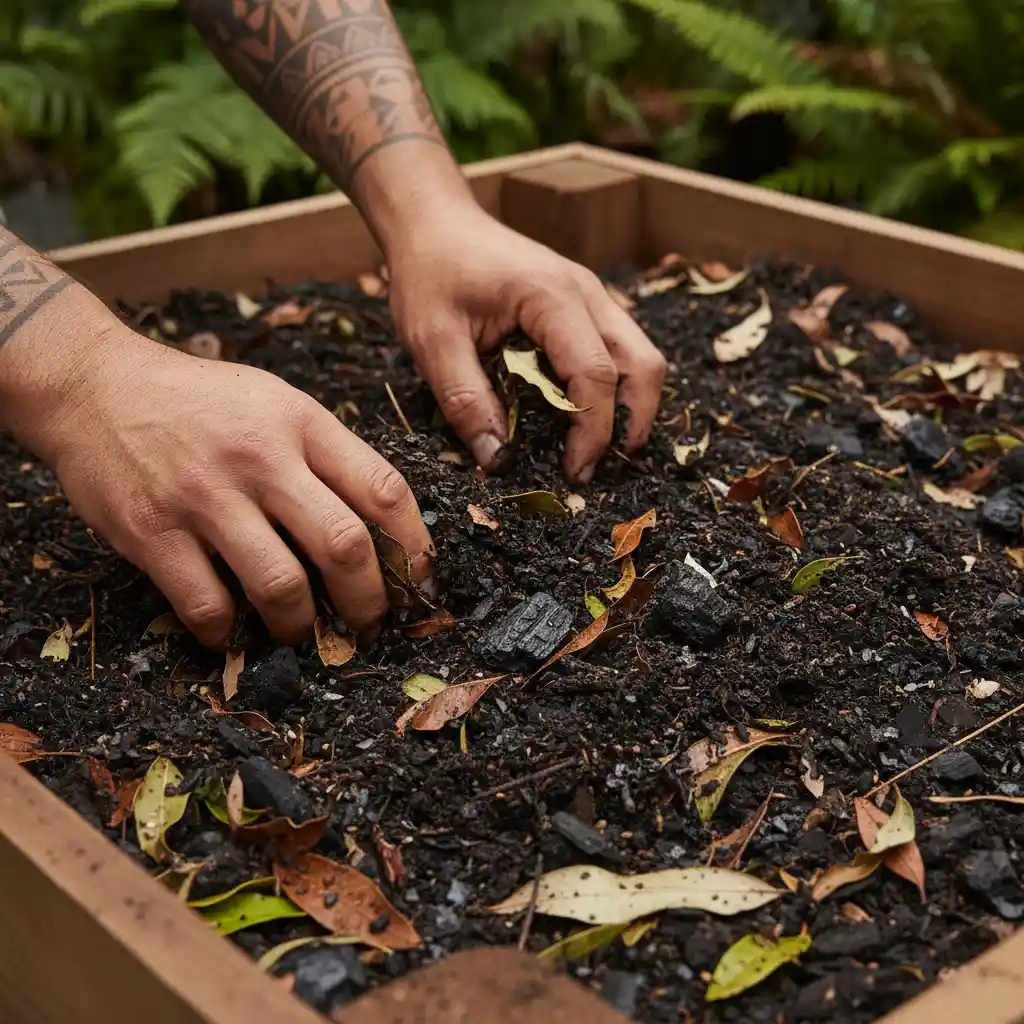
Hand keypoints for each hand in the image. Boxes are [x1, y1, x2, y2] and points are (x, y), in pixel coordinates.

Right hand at [35, 328, 434, 647]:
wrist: (95, 386)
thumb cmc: (200, 402)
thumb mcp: (276, 403)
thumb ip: (326, 455)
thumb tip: (380, 527)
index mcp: (300, 423)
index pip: (383, 489)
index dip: (414, 545)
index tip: (419, 581)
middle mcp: (260, 458)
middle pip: (344, 545)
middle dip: (370, 600)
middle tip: (370, 622)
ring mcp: (204, 497)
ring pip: (281, 586)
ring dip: (302, 626)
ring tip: (302, 632)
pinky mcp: (151, 532)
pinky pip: (208, 605)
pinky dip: (230, 634)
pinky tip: (234, 633)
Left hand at [387, 205, 666, 482]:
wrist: (433, 221)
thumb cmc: (430, 273)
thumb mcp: (432, 341)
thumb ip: (465, 400)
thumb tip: (498, 460)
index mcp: (552, 298)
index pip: (595, 374)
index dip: (592, 432)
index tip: (573, 472)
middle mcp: (586, 294)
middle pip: (642, 365)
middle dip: (632, 423)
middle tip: (596, 467)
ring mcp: (591, 296)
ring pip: (640, 356)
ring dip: (630, 406)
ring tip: (596, 448)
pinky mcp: (583, 305)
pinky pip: (619, 349)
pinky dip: (614, 387)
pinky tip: (580, 415)